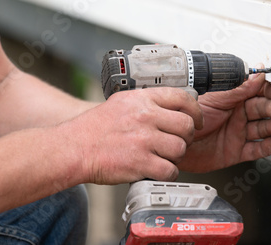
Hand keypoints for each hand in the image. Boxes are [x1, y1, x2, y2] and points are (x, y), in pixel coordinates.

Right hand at [74, 88, 202, 183]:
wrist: (73, 148)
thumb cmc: (94, 128)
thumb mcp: (122, 103)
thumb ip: (147, 102)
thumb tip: (172, 106)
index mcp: (142, 99)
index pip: (182, 97)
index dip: (195, 110)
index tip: (197, 119)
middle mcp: (145, 117)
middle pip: (186, 125)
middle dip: (187, 136)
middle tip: (178, 141)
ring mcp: (143, 140)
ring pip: (180, 148)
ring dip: (175, 156)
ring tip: (163, 156)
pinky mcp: (140, 163)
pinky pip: (170, 170)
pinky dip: (167, 173)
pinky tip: (157, 169)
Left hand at [177, 72, 270, 172]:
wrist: (172, 140)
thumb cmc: (185, 116)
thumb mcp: (214, 98)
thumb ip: (237, 89)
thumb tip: (257, 76)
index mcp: (232, 99)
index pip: (257, 92)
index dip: (268, 91)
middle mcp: (237, 115)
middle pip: (263, 110)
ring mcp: (237, 133)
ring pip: (263, 129)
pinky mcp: (235, 152)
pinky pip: (256, 150)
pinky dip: (266, 147)